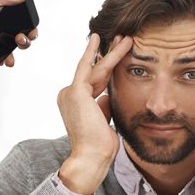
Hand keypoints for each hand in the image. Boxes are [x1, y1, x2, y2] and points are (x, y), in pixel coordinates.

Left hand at [0, 0, 38, 66]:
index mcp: (2, 9)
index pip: (21, 19)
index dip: (29, 26)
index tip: (32, 31)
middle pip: (17, 34)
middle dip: (23, 40)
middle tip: (21, 39)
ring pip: (6, 45)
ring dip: (12, 52)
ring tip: (11, 57)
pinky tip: (2, 61)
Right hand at [56, 34, 133, 194]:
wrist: (92, 156)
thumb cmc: (100, 145)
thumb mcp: (104, 121)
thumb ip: (104, 106)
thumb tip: (106, 96)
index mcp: (76, 104)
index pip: (95, 82)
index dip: (108, 69)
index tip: (117, 57)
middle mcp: (69, 95)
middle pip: (96, 71)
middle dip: (110, 55)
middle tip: (123, 39)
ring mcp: (70, 92)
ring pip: (96, 67)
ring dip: (112, 52)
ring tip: (125, 38)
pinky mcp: (76, 91)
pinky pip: (88, 66)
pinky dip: (94, 52)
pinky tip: (100, 40)